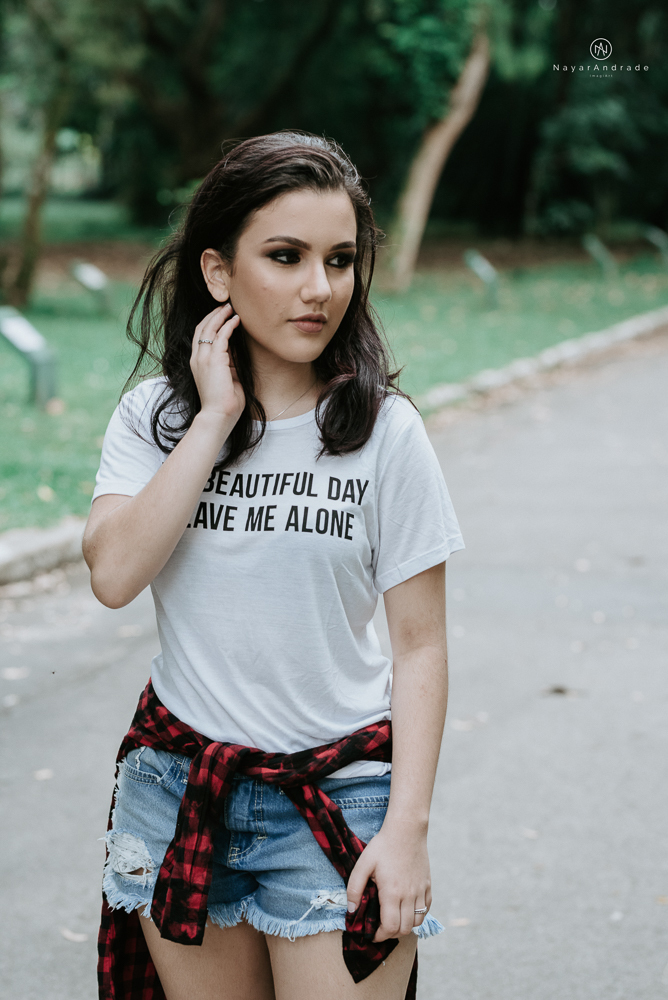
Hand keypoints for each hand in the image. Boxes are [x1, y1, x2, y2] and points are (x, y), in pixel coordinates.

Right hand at [190, 304, 244, 421]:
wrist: (219, 415)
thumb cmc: (224, 402)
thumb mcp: (226, 377)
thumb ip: (227, 363)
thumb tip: (234, 350)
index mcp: (198, 363)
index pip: (200, 336)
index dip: (210, 323)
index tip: (221, 315)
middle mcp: (197, 358)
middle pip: (202, 328)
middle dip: (214, 315)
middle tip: (225, 306)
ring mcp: (203, 358)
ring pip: (209, 328)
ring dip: (220, 316)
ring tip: (230, 308)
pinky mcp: (214, 360)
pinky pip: (221, 336)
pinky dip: (228, 325)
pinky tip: (236, 320)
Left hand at [346, 821, 431, 941]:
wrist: (406, 830)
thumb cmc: (383, 846)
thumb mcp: (363, 864)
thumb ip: (354, 889)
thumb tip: (351, 911)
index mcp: (392, 893)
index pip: (390, 928)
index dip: (380, 936)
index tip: (372, 933)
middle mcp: (409, 896)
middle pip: (404, 929)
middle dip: (391, 934)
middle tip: (381, 928)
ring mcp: (421, 891)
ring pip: (417, 922)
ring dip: (405, 926)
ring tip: (393, 919)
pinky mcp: (428, 885)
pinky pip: (426, 909)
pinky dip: (417, 915)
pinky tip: (406, 908)